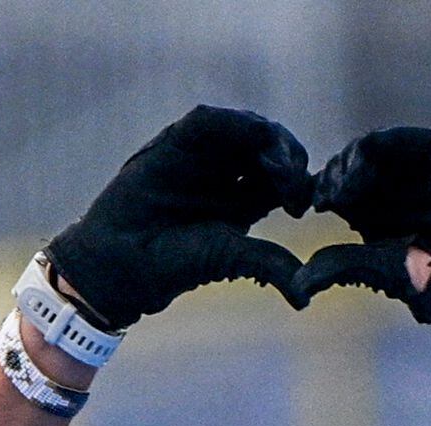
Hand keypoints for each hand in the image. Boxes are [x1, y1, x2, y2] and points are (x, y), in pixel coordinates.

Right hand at [45, 105, 316, 331]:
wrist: (125, 259)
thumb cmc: (176, 263)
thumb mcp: (232, 257)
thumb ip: (270, 264)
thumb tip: (306, 297)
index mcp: (247, 200)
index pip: (285, 178)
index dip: (299, 182)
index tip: (302, 202)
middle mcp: (228, 174)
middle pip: (270, 149)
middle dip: (288, 156)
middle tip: (293, 176)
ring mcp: (202, 156)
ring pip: (245, 130)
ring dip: (267, 138)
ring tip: (277, 160)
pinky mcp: (175, 143)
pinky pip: (207, 122)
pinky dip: (232, 123)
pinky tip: (251, 135)